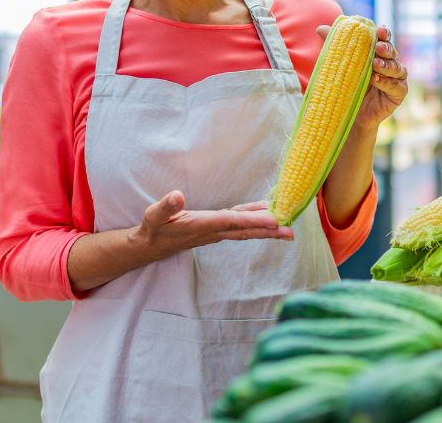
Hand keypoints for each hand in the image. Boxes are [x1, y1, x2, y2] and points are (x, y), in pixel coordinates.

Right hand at [132, 191, 292, 258]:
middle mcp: (212, 231)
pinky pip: (240, 228)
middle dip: (268, 231)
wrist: (151, 246)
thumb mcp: (154, 215)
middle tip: (290, 231)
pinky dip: (255, 223)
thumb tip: (177, 195)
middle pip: (245, 231)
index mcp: (200, 226)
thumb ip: (166, 206)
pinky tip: (266, 218)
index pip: (230, 222)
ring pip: (245, 231)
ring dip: (266, 229)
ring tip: (287, 227)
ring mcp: (216, 233)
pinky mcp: (216, 230)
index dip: (251, 220)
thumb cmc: (154, 228)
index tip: (272, 220)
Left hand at [317, 23, 407, 129]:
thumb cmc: (344, 85)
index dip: (383, 33)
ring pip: (397, 68)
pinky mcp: (398, 94)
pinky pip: (397, 86)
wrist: (346, 113)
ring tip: (375, 65)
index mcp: (378, 53)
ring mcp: (396, 79)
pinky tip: (377, 80)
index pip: (383, 39)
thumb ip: (333, 46)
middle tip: (378, 47)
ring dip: (387, 66)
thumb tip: (320, 28)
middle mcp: (390, 63)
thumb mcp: (338, 65)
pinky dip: (387, 82)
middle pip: (392, 52)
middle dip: (386, 48)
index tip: (378, 30)